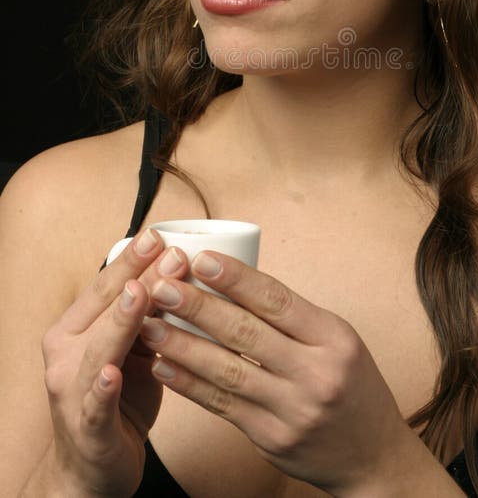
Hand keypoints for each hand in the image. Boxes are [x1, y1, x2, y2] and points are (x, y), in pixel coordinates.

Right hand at [41, 230, 189, 496]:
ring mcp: (71, 390)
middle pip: (104, 309)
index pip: (104, 285)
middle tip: (171, 252)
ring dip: (121, 321)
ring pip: (99, 349)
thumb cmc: (119, 398)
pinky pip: (94, 405)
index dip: (132, 259)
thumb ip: (149, 316)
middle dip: (139, 278)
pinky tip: (112, 373)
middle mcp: (65, 354)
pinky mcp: (86, 427)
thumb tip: (186, 274)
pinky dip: (102, 388)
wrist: (91, 468)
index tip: (159, 234)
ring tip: (140, 294)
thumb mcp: (134, 349)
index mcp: (75, 328)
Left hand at [141, 252, 404, 494]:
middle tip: (161, 286)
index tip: (201, 259)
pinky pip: (223, 406)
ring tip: (149, 325)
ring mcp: (292, 410)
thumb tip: (234, 284)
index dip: (236, 278)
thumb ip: (293, 319)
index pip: (277, 300)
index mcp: (334, 338)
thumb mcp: (339, 341)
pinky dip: (190, 385)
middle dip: (198, 307)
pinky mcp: (272, 439)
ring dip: (183, 346)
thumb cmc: (352, 388)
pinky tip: (164, 367)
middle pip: (246, 332)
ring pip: (227, 371)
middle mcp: (315, 373)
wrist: (373, 458)